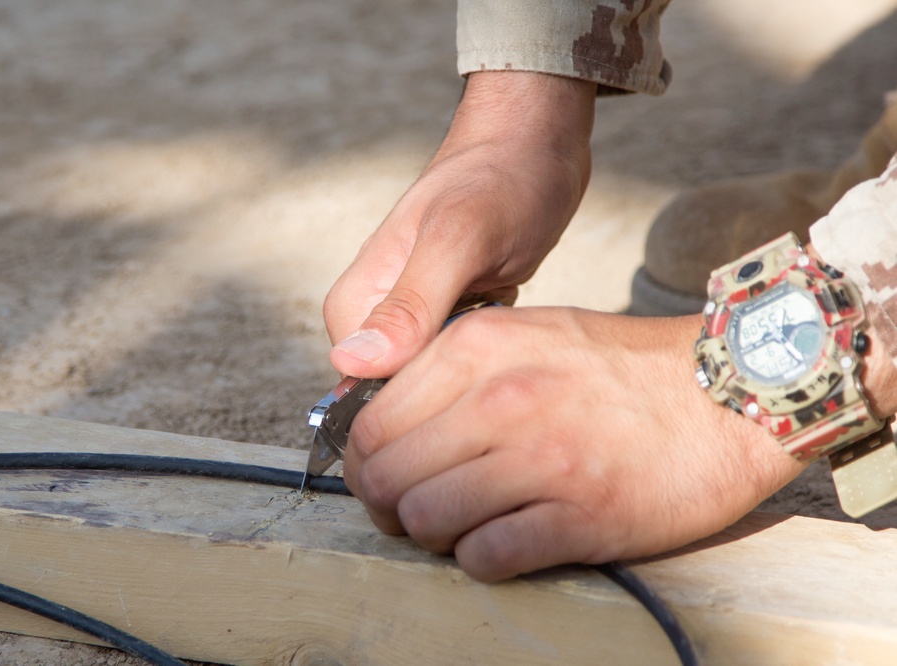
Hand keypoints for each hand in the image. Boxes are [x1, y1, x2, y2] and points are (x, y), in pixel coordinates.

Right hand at [324, 72, 595, 378]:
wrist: (534, 142)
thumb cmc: (499, 177)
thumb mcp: (459, 239)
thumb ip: (409, 303)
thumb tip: (352, 364)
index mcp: (356, 301)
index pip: (363, 389)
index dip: (414, 399)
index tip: (465, 377)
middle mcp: (377, 313)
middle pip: (399, 390)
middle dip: (450, 385)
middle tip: (496, 346)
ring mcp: (413, 315)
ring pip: (432, 379)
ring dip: (473, 371)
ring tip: (506, 333)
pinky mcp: (448, 316)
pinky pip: (459, 362)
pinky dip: (488, 356)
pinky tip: (511, 330)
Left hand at [343, 307, 805, 581]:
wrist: (727, 392)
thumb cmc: (617, 367)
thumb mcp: (524, 334)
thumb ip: (450, 370)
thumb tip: (382, 421)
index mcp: (477, 348)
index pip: (369, 422)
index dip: (364, 461)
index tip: (385, 475)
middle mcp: (500, 399)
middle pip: (385, 476)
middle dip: (387, 505)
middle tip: (416, 509)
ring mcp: (541, 458)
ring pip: (424, 520)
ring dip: (433, 535)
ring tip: (465, 524)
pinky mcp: (581, 516)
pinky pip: (485, 557)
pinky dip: (481, 560)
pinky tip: (506, 541)